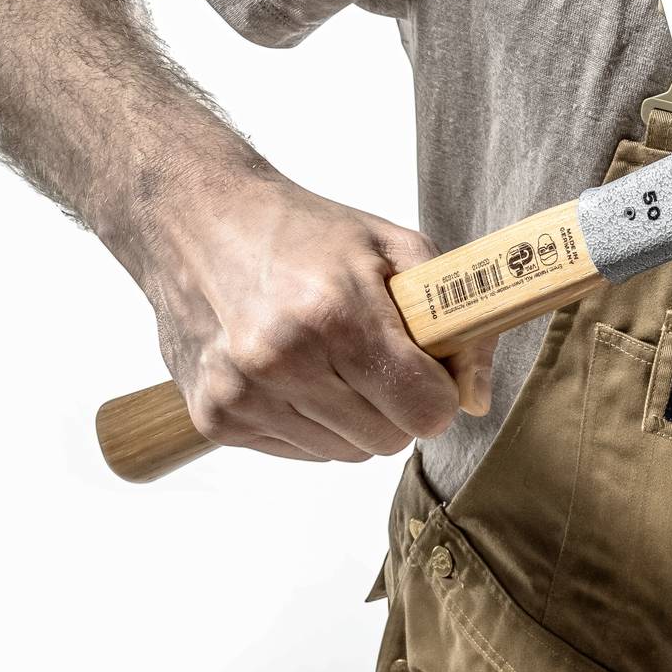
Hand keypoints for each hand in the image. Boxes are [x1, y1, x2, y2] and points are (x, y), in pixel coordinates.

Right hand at [134, 173, 484, 461]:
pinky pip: (300, 452)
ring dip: (351, 417)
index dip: (436, 392)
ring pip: (345, 453)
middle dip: (394, 405)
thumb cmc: (302, 232)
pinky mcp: (215, 418)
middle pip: (387, 440)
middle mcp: (281, 360)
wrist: (194, 217)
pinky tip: (288, 372)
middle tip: (372, 357)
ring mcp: (242, 393)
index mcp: (335, 314)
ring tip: (325, 358)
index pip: (425, 413)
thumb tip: (477, 399)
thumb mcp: (394, 247)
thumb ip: (455, 320)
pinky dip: (308, 422)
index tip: (424, 367)